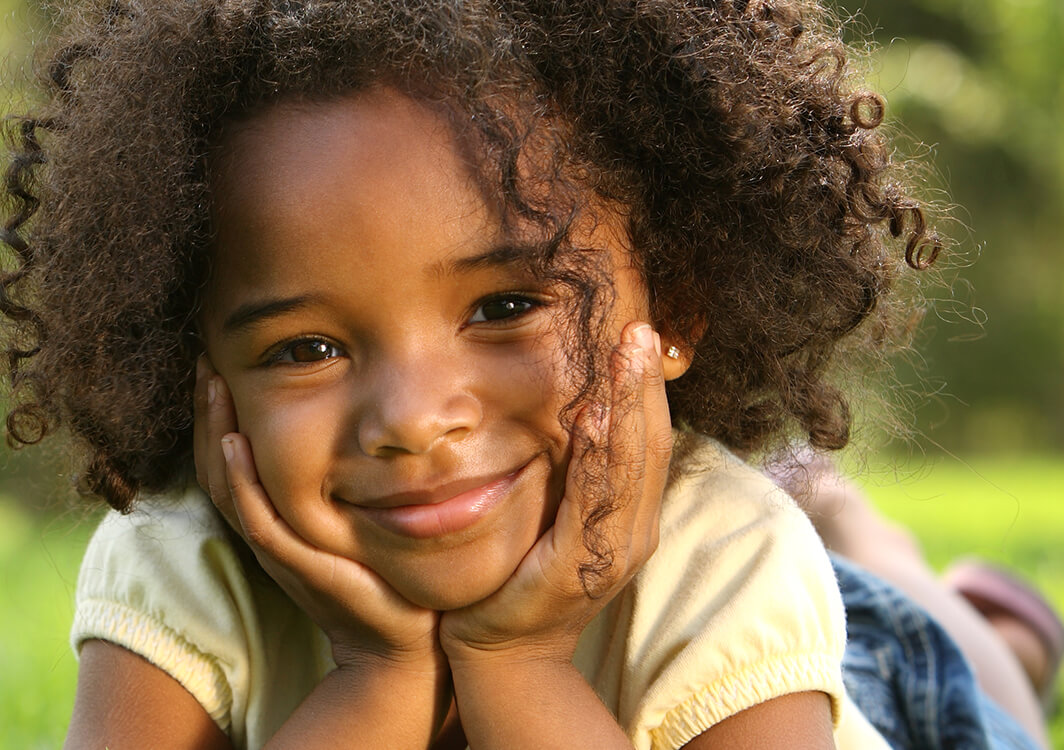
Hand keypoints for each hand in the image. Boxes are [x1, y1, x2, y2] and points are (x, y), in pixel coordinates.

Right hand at [194, 358, 443, 675]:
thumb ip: (345, 476)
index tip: (219, 363)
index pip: (228, 458)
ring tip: (214, 384)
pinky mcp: (297, 565)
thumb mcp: (357, 513)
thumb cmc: (386, 574)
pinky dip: (239, 480)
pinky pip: (255, 518)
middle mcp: (268, 531)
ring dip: (215, 431)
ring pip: (227, 484)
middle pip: (216, 463)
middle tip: (206, 359)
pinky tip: (234, 441)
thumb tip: (361, 419)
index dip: (216, 413)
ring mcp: (278, 549)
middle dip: (208, 410)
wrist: (407, 639)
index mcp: (275, 517)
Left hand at [439, 321, 673, 665]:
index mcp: (629, 515)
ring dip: (629, 403)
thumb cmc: (517, 577)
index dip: (646, 386)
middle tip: (641, 325)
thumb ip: (566, 472)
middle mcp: (634, 530)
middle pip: (651, 442)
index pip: (648, 438)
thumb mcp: (550, 514)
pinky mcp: (579, 567)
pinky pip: (593, 501)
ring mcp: (612, 551)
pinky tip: (593, 418)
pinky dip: (597, 457)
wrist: (500, 652)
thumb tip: (569, 409)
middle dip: (645, 381)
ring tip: (627, 351)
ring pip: (631, 464)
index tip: (639, 332)